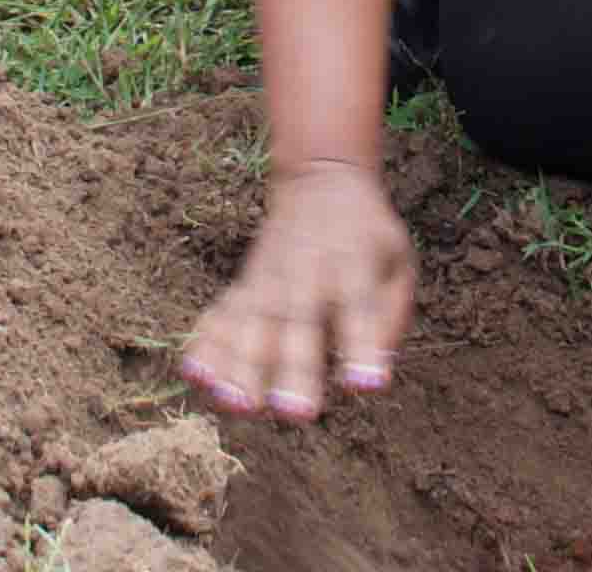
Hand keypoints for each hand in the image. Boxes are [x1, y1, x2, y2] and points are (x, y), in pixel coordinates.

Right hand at [182, 161, 413, 423]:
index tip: (366, 384)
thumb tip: (367, 376)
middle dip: (293, 367)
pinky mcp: (244, 283)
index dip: (363, 343)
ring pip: (252, 320)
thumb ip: (389, 315)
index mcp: (354, 261)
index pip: (360, 304)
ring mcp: (268, 275)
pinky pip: (221, 313)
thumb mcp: (398, 262)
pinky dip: (205, 342)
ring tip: (235, 404)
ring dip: (240, 363)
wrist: (319, 180)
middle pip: (297, 319)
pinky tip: (193, 374)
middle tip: (294, 412)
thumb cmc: (367, 236)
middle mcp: (306, 268)